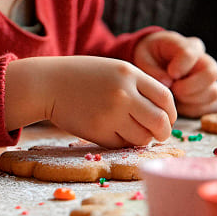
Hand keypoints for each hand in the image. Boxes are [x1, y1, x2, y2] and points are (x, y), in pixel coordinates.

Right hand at [4, 56, 176, 147]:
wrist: (46, 84)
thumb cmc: (81, 77)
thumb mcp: (112, 70)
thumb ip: (138, 87)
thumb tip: (164, 117)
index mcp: (129, 74)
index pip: (166, 99)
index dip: (170, 113)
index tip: (165, 120)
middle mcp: (123, 93)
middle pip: (160, 122)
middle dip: (162, 133)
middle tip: (156, 135)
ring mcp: (110, 113)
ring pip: (143, 138)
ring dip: (141, 140)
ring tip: (129, 132)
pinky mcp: (97, 131)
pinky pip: (121, 144)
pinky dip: (120, 143)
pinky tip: (110, 132)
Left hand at [133, 31, 216, 116]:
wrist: (156, 62)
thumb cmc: (150, 56)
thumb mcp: (143, 57)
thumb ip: (152, 68)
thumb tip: (167, 83)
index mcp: (187, 45)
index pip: (192, 54)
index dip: (182, 65)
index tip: (171, 73)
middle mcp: (203, 60)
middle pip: (212, 72)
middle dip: (191, 86)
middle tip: (173, 89)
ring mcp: (208, 78)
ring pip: (212, 92)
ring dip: (190, 98)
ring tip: (172, 94)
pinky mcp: (207, 94)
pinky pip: (207, 105)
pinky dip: (190, 108)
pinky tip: (177, 102)